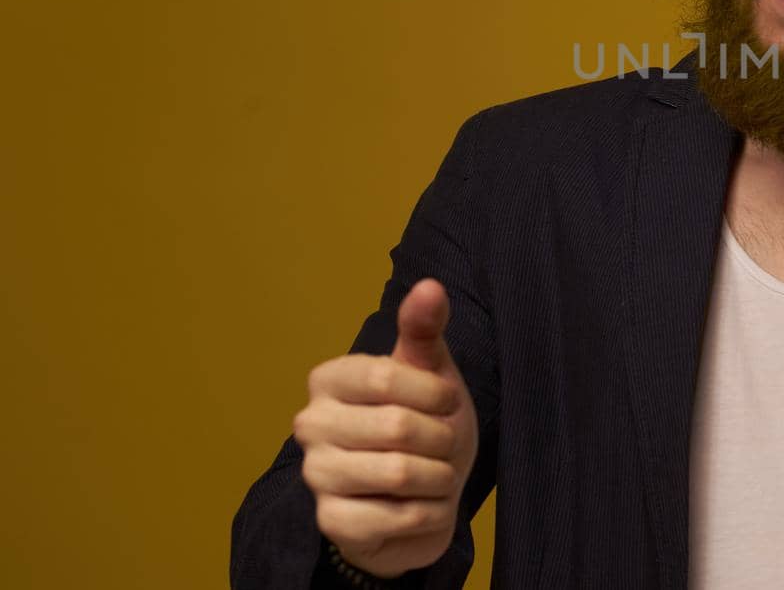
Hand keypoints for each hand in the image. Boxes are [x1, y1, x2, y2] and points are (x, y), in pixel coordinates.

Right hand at [293, 279, 479, 578]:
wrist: (425, 494)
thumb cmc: (425, 423)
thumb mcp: (431, 372)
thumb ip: (425, 330)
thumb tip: (429, 286)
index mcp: (330, 379)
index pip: (385, 376)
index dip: (434, 393)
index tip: (447, 402)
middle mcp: (311, 424)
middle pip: (396, 427)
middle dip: (442, 439)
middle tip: (445, 444)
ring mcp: (316, 475)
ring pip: (399, 473)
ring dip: (439, 476)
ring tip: (437, 473)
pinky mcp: (332, 523)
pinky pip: (399, 516)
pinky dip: (431, 511)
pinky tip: (424, 504)